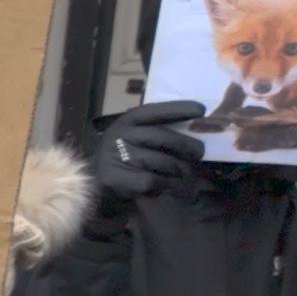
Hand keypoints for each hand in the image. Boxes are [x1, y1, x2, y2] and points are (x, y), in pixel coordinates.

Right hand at [91, 100, 206, 207]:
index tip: (201, 109)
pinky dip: (164, 185)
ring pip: (161, 162)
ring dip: (177, 170)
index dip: (178, 109)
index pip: (155, 111)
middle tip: (200, 152)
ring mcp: (115, 156)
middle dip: (186, 145)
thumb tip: (195, 127)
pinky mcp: (114, 177)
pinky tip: (166, 186)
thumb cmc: (124, 160)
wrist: (94, 186)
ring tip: (182, 174)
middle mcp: (119, 135)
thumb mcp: (135, 139)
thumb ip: (157, 131)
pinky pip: (152, 180)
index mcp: (126, 121)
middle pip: (162, 137)